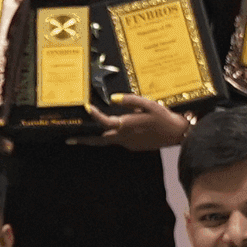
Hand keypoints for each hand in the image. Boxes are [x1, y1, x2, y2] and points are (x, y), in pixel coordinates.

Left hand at [72, 95, 188, 149]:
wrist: (177, 134)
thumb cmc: (164, 117)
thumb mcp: (148, 104)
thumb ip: (130, 101)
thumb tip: (113, 99)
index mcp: (127, 126)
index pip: (105, 121)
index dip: (95, 115)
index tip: (87, 107)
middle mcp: (125, 137)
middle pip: (100, 140)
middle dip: (85, 140)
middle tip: (69, 140)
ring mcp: (128, 144)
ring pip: (108, 141)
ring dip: (95, 139)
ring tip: (81, 138)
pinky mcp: (133, 147)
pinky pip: (119, 140)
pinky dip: (112, 136)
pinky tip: (112, 130)